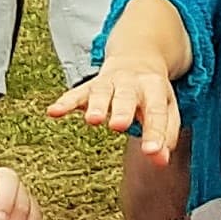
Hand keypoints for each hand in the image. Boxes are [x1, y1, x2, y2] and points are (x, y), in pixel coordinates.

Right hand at [48, 68, 182, 162]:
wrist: (137, 58)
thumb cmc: (153, 93)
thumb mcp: (166, 109)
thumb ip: (166, 135)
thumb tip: (161, 160)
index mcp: (155, 88)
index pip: (157, 112)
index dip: (155, 133)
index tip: (152, 151)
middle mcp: (131, 83)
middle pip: (127, 97)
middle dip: (122, 111)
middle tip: (119, 126)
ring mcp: (109, 82)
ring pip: (102, 92)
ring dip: (96, 105)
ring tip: (92, 120)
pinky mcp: (90, 85)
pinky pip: (76, 93)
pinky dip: (65, 102)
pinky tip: (54, 112)